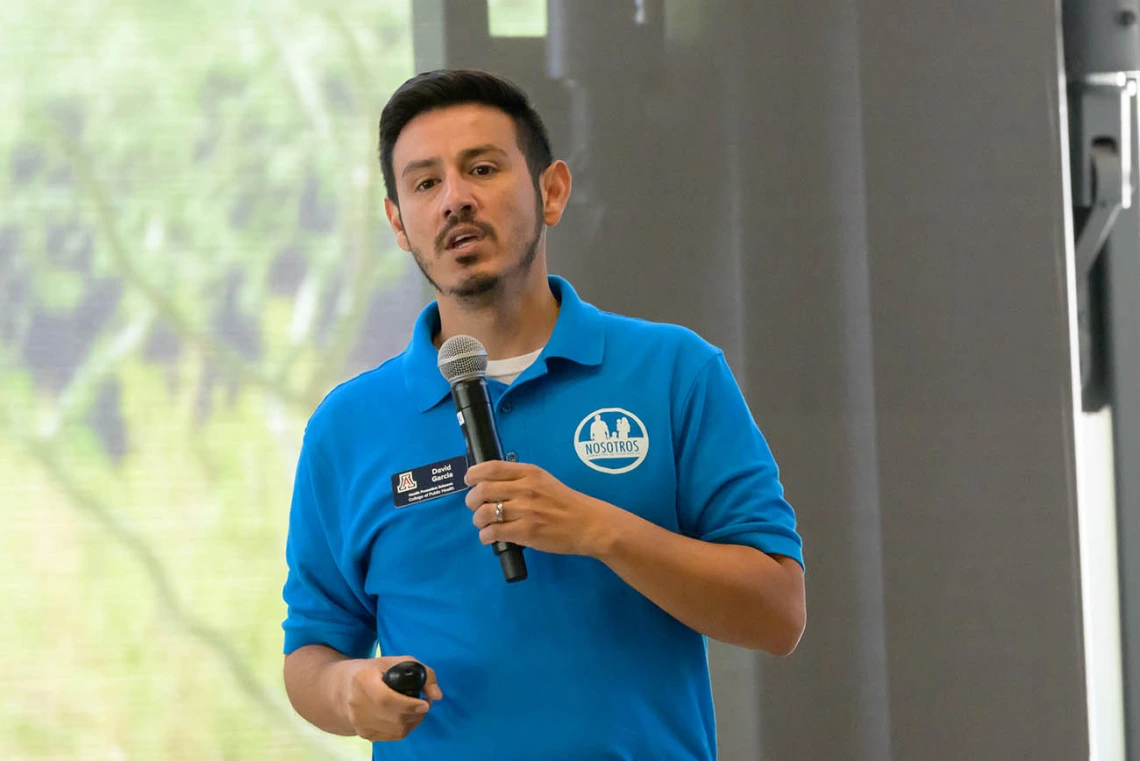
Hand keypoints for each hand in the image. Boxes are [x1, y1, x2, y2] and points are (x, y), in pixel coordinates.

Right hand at [341, 656, 442, 741]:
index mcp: (362, 680)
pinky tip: (406, 717)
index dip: (408, 704)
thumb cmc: (373, 672)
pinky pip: (392, 736)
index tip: (425, 703)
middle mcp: (357, 703)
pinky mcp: (364, 734)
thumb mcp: (395, 663)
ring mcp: (359, 722)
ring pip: (395, 729)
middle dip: (415, 712)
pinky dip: (405, 727)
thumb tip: (438, 695)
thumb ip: (421, 673)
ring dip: (412, 721)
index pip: (386, 699)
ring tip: (416, 709)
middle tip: (425, 704)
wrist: (343, 689)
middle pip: (394, 717)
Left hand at [464, 461, 619, 556]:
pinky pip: (493, 533)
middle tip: (476, 507)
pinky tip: (490, 537)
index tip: (469, 481)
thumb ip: (520, 480)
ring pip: (484, 513)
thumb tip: (491, 485)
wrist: (589, 524)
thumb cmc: (566, 503)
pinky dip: (485, 536)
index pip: (491, 467)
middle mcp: (525, 488)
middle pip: (482, 490)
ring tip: (483, 524)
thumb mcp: (544, 481)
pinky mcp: (526, 532)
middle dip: (471, 501)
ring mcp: (525, 510)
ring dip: (477, 520)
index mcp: (529, 472)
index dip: (473, 474)